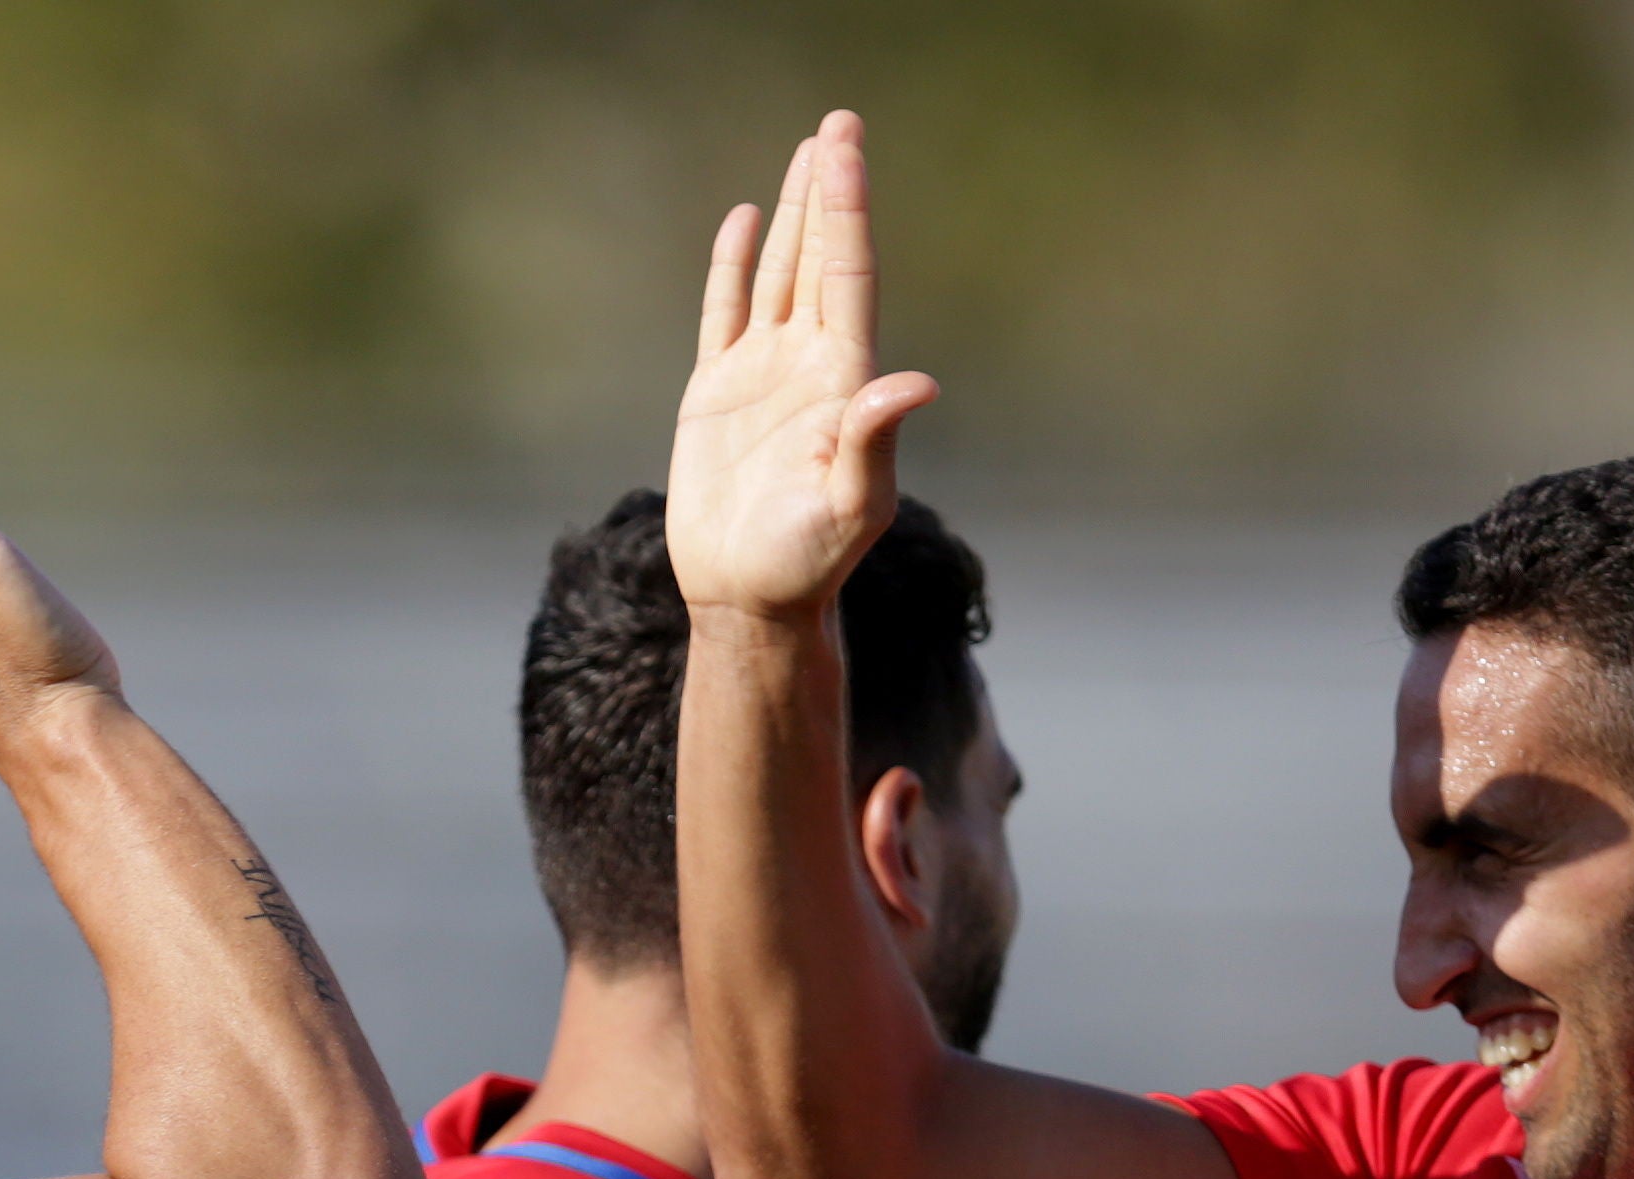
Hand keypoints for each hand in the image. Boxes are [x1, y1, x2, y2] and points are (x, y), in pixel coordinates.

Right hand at [668, 110, 934, 619]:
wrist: (749, 599)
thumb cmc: (807, 564)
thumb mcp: (850, 506)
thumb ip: (874, 442)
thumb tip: (917, 383)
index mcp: (844, 381)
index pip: (849, 275)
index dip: (848, 209)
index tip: (846, 148)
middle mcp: (809, 365)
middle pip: (821, 258)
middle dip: (830, 191)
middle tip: (838, 124)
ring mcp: (763, 374)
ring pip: (782, 273)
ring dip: (795, 214)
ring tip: (807, 152)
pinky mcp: (716, 393)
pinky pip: (725, 311)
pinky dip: (734, 265)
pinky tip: (746, 223)